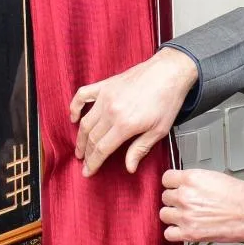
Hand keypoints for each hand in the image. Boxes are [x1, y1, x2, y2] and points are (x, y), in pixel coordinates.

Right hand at [71, 48, 197, 176]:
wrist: (169, 72)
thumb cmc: (167, 100)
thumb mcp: (159, 130)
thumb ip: (140, 149)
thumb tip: (129, 167)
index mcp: (125, 124)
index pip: (102, 149)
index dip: (93, 163)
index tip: (87, 172)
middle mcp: (111, 111)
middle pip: (92, 137)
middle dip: (86, 153)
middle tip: (83, 163)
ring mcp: (106, 96)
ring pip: (85, 121)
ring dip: (80, 137)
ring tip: (79, 148)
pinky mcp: (105, 85)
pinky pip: (83, 95)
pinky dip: (74, 107)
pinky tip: (73, 117)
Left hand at [160, 168, 243, 243]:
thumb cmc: (241, 196)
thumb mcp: (216, 177)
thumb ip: (197, 181)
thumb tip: (189, 185)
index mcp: (191, 179)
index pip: (166, 178)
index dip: (171, 184)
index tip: (174, 187)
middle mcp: (185, 196)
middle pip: (165, 197)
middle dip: (174, 200)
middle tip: (186, 203)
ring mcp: (185, 215)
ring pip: (164, 214)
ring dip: (173, 215)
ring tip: (184, 216)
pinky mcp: (189, 233)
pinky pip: (169, 233)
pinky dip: (174, 232)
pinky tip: (182, 229)